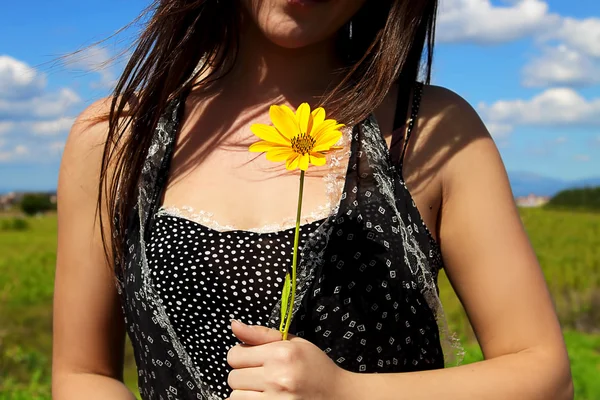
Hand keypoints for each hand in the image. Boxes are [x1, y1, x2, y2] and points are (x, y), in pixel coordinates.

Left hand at [226, 320, 349, 399]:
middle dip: (244, 375)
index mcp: (282, 354)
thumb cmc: (316, 367)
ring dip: (245, 393)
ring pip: (235, 396)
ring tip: (263, 389)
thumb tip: (233, 324)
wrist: (339, 395)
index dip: (241, 356)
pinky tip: (263, 398)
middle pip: (233, 377)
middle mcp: (277, 378)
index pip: (234, 355)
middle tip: (262, 375)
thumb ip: (261, 334)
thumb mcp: (293, 343)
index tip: (253, 359)